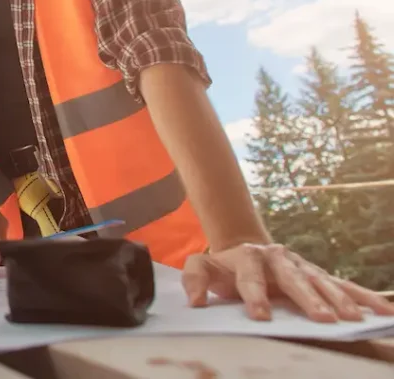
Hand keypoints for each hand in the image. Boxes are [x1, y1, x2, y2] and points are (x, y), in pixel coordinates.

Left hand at [182, 243, 393, 322]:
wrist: (245, 250)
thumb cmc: (224, 268)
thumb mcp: (203, 267)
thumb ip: (194, 279)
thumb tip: (195, 301)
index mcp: (247, 257)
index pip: (250, 277)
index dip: (254, 296)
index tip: (261, 317)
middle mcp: (277, 257)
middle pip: (293, 278)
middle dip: (308, 298)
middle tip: (322, 319)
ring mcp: (300, 264)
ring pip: (321, 281)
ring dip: (338, 300)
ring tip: (351, 319)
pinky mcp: (316, 273)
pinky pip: (343, 284)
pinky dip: (362, 296)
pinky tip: (381, 310)